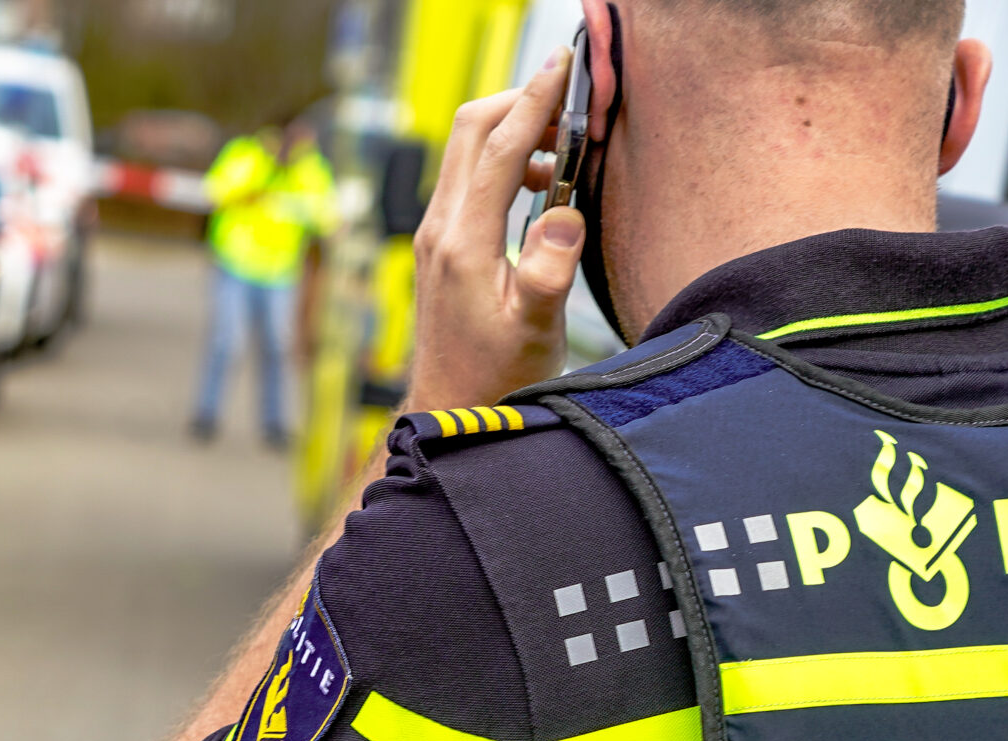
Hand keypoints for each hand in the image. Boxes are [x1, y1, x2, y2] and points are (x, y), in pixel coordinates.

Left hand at [404, 51, 587, 413]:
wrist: (451, 409)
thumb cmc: (495, 379)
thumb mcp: (534, 331)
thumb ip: (548, 274)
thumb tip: (562, 215)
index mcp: (462, 244)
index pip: (495, 149)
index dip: (532, 101)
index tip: (565, 65)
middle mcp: (440, 229)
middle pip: (470, 131)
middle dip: (520, 102)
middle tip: (571, 102)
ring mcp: (436, 233)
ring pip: (467, 149)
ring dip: (513, 130)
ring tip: (564, 148)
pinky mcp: (443, 242)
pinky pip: (470, 176)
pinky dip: (505, 159)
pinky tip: (540, 185)